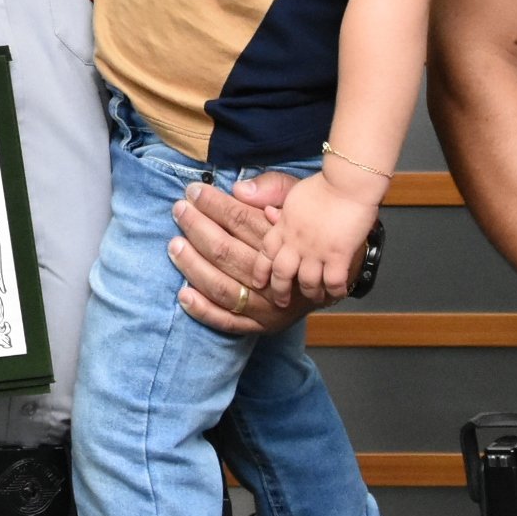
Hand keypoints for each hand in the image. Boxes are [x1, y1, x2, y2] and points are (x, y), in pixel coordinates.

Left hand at [171, 172, 318, 335]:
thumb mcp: (302, 200)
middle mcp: (276, 276)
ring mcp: (268, 305)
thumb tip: (239, 191)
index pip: (241, 221)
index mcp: (285, 243)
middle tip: (179, 210)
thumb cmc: (313, 231)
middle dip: (197, 228)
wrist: (342, 272)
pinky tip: (183, 295)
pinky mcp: (262, 325)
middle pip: (227, 252)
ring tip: (174, 245)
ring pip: (222, 286)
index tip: (194, 192)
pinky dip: (204, 310)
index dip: (214, 205)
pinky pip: (228, 321)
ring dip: (193, 266)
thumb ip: (274, 190)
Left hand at [260, 172, 381, 305]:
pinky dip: (334, 291)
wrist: (347, 182)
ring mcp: (316, 250)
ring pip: (307, 282)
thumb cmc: (324, 183)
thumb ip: (277, 204)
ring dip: (310, 293)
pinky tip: (336, 293)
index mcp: (284, 225)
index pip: (266, 252)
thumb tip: (256, 205)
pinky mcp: (338, 254)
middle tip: (281, 302)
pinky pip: (333, 282)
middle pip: (282, 273)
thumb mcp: (293, 192)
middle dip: (280, 290)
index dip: (261, 270)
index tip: (258, 282)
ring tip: (314, 298)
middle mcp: (296, 241)